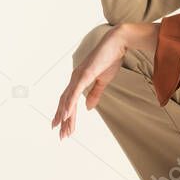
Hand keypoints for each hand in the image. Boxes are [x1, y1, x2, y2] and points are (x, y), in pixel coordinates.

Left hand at [52, 25, 127, 139]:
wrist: (118, 43)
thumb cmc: (111, 58)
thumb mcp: (103, 80)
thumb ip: (95, 94)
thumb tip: (87, 108)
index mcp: (79, 80)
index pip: (70, 100)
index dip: (65, 115)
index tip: (64, 128)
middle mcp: (75, 78)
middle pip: (65, 103)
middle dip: (62, 120)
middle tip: (61, 135)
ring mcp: (78, 76)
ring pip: (68, 100)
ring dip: (65, 116)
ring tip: (62, 130)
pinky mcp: (84, 75)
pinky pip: (74, 93)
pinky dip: (69, 104)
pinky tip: (65, 115)